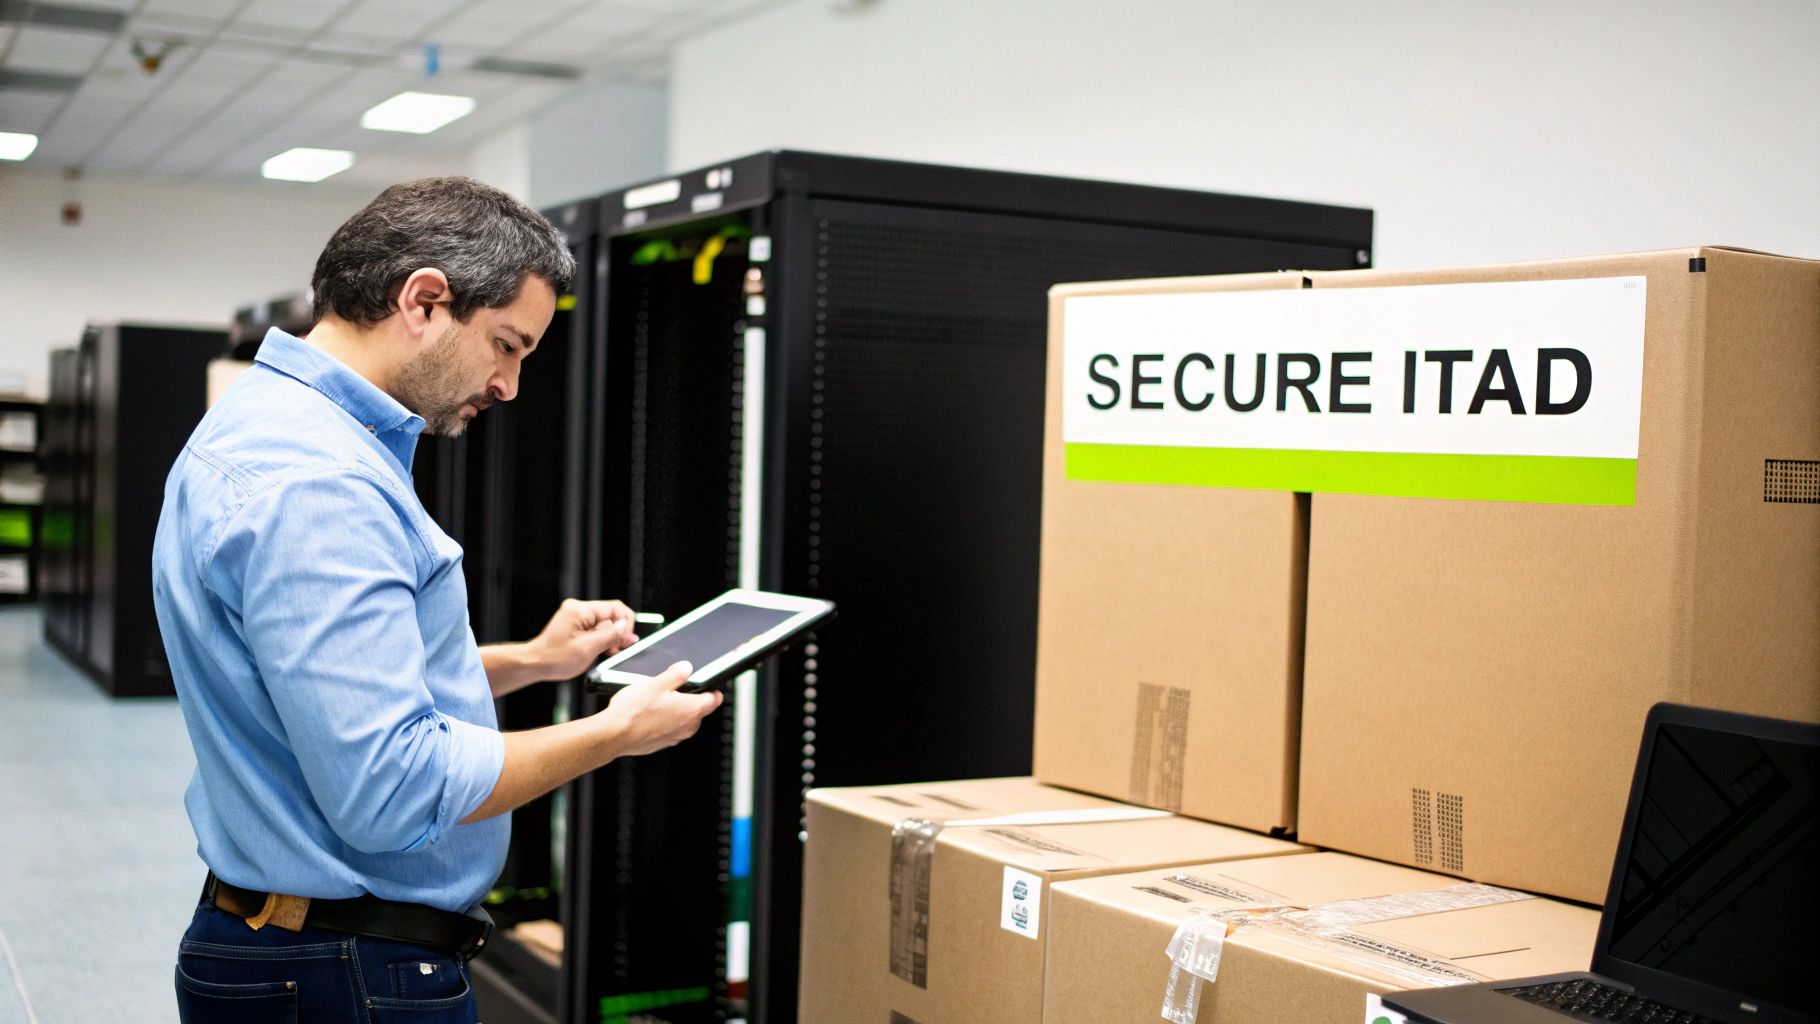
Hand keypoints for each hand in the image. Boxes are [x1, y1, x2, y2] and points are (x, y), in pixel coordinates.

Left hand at [525, 598, 638, 681]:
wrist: (535, 664)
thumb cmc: (554, 658)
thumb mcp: (588, 648)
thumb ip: (610, 635)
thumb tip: (625, 627)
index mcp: (580, 610)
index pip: (614, 608)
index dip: (625, 624)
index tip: (627, 639)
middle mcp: (578, 610)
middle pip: (610, 616)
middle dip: (618, 633)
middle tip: (623, 648)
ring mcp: (576, 617)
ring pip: (603, 624)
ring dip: (609, 638)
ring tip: (611, 652)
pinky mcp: (575, 625)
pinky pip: (595, 629)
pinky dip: (601, 639)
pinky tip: (603, 650)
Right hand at [601, 662, 722, 756]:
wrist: (614, 735)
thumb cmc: (634, 711)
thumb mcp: (656, 683)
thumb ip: (676, 675)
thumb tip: (687, 668)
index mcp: (692, 710)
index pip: (715, 700)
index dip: (714, 690)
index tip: (711, 685)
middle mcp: (687, 727)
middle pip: (700, 711)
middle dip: (693, 700)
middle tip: (677, 689)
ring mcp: (675, 737)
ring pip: (685, 721)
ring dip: (678, 712)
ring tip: (659, 701)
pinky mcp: (662, 744)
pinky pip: (670, 729)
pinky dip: (665, 722)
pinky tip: (649, 714)